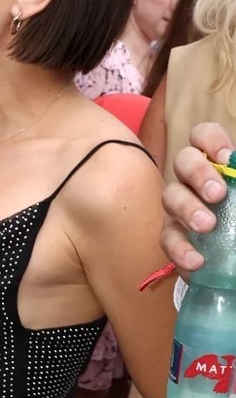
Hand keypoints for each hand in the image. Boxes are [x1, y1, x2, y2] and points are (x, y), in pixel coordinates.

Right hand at [163, 123, 232, 271]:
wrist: (235, 252)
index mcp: (215, 162)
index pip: (202, 136)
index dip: (210, 140)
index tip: (228, 157)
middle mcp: (192, 180)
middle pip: (183, 161)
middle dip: (198, 174)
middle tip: (217, 194)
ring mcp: (179, 207)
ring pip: (170, 197)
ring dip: (186, 209)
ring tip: (206, 226)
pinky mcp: (174, 236)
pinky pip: (168, 240)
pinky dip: (180, 250)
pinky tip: (197, 262)